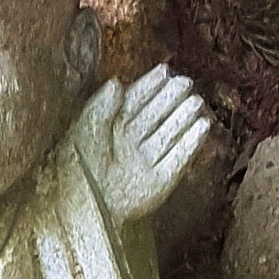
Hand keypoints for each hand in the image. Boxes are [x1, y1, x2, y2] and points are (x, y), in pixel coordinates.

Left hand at [70, 65, 211, 222]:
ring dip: (183, 118)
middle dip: (170, 99)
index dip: (149, 87)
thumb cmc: (76, 170)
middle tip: (186, 81)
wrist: (80, 209)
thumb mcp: (83, 133)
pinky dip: (191, 144)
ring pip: (168, 136)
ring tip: (197, 100)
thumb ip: (100, 108)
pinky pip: (177, 161)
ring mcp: (144, 166)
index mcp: (109, 132)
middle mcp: (129, 147)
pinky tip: (202, 126)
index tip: (165, 69)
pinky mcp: (157, 186)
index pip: (134, 104)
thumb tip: (117, 82)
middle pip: (154, 117)